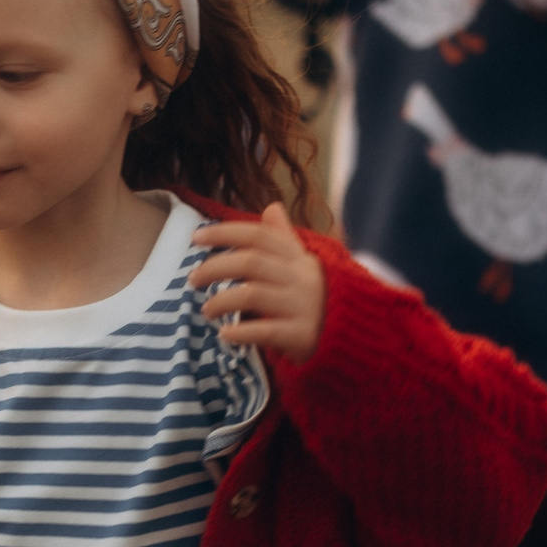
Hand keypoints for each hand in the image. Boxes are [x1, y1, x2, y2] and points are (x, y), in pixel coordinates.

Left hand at [189, 203, 326, 363]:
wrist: (353, 340)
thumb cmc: (318, 300)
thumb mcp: (304, 266)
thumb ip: (285, 239)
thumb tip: (271, 207)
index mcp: (298, 258)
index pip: (259, 236)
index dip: (225, 232)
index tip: (195, 237)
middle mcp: (301, 278)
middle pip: (250, 262)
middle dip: (215, 267)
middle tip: (192, 279)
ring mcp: (303, 307)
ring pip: (254, 294)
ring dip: (222, 300)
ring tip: (205, 310)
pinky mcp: (304, 336)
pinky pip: (267, 331)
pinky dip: (242, 332)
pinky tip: (225, 335)